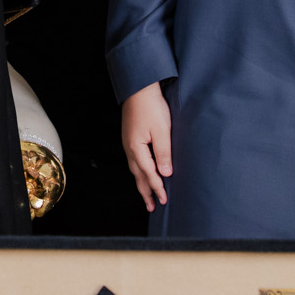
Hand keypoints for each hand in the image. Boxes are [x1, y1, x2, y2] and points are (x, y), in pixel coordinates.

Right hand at [120, 82, 171, 211]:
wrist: (139, 88)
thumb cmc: (151, 107)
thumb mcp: (162, 130)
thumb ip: (164, 153)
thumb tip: (165, 173)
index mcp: (137, 148)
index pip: (149, 174)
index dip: (157, 188)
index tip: (164, 200)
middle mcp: (130, 148)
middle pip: (138, 176)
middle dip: (146, 192)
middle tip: (152, 207)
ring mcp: (129, 143)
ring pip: (135, 169)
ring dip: (142, 183)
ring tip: (147, 195)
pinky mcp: (130, 137)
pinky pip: (134, 161)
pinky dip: (140, 171)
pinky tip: (143, 172)